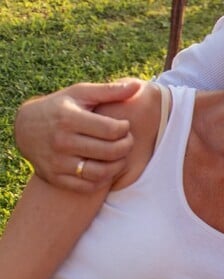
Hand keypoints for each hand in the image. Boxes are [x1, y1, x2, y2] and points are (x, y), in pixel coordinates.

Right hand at [14, 79, 138, 192]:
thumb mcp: (80, 94)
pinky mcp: (56, 178)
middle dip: (126, 146)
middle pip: (110, 151)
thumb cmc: (61, 108)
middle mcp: (61, 141)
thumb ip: (109, 90)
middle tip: (126, 141)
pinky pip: (89, 186)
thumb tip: (137, 85)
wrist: (26, 128)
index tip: (124, 126)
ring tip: (120, 155)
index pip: (112, 130)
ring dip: (118, 165)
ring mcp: (57, 162)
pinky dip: (103, 180)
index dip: (125, 129)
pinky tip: (106, 167)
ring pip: (102, 172)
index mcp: (68, 118)